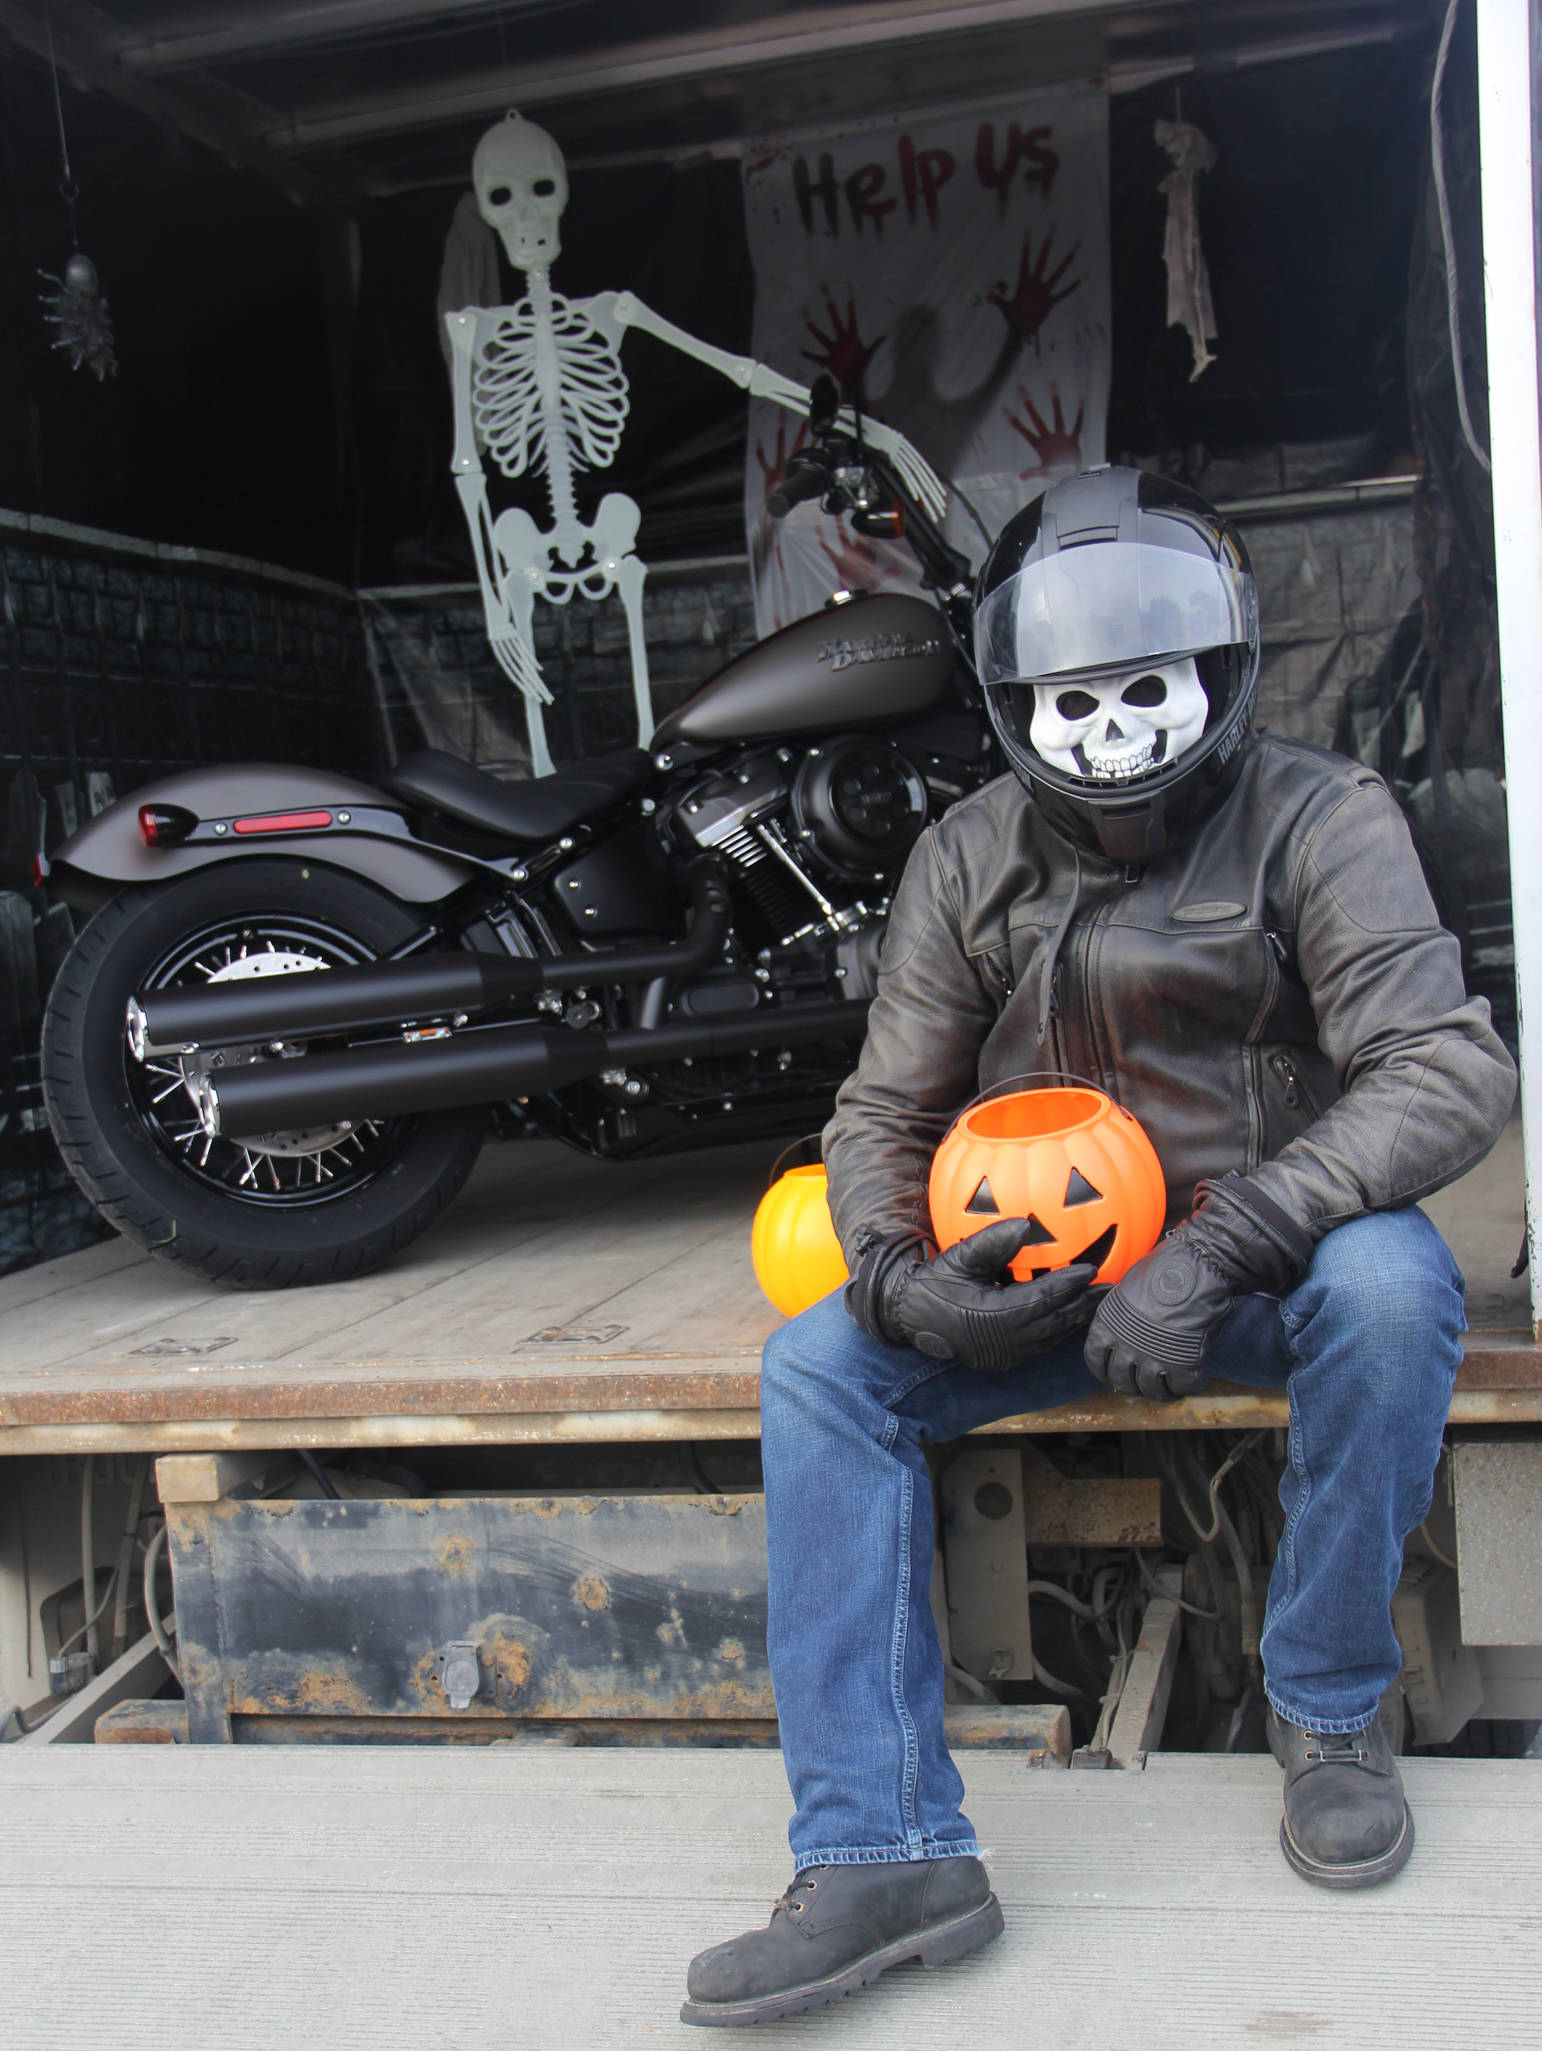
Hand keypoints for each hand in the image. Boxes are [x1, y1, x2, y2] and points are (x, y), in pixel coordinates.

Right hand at [847, 1217, 1097, 1373]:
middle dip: (1083, 1304)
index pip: (1042, 1299)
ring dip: (1074, 1318)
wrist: (910, 1316)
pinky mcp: (1002, 1360)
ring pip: (1050, 1337)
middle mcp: (1003, 1341)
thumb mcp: (961, 1257)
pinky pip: (1039, 1345)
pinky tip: (1070, 1316)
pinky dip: (1057, 1330)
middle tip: (1110, 1289)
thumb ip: (993, 1242)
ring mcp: (1004, 1355)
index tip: (1090, 1269)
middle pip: (1054, 1322)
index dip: (1068, 1284)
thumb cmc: (936, 1282)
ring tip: (1097, 1301)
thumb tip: (1026, 1225)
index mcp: (994, 1317)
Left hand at [1084, 1175, 1313, 1401]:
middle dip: (1134, 1386)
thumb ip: (1121, 1316)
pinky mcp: (1182, 1362)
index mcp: (1107, 1325)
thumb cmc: (1165, 1268)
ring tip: (1173, 1385)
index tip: (1118, 1373)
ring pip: (1152, 1390)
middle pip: (1122, 1382)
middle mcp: (1125, 1345)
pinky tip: (1198, 1379)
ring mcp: (1152, 1356)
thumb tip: (1123, 1331)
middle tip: (1148, 1382)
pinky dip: (1192, 1386)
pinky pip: (1184, 1387)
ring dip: (1163, 1391)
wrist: (1198, 1264)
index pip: (1095, 1362)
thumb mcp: (1127, 1289)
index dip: (1107, 1372)